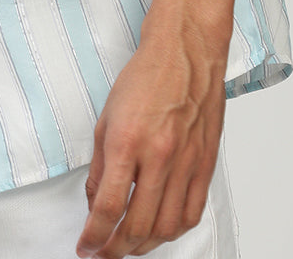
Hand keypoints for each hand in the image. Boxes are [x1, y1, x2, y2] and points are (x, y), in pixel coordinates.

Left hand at [76, 24, 226, 256]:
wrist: (186, 53)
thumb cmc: (146, 77)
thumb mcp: (107, 117)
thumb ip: (100, 166)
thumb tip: (96, 204)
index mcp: (126, 142)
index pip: (109, 207)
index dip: (94, 236)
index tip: (86, 247)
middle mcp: (158, 156)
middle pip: (137, 226)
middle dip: (116, 249)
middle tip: (103, 253)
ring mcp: (186, 163)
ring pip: (166, 227)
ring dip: (144, 245)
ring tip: (129, 246)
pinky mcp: (205, 164)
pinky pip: (192, 213)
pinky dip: (174, 230)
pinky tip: (160, 230)